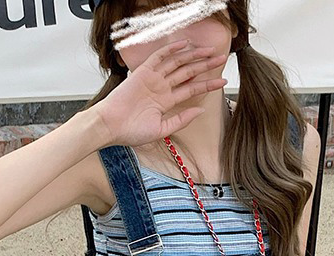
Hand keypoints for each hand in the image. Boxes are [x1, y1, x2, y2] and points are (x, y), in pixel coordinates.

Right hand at [92, 39, 228, 146]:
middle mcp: (162, 88)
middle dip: (204, 66)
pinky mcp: (143, 72)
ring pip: (177, 63)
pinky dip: (171, 50)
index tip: (222, 81)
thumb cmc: (131, 132)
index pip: (191, 89)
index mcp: (166, 101)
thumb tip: (200, 110)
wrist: (111, 126)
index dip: (207, 84)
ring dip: (193, 56)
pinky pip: (159, 57)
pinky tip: (185, 45)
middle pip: (187, 72)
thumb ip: (181, 120)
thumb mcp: (162, 129)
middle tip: (220, 59)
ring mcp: (153, 79)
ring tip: (208, 51)